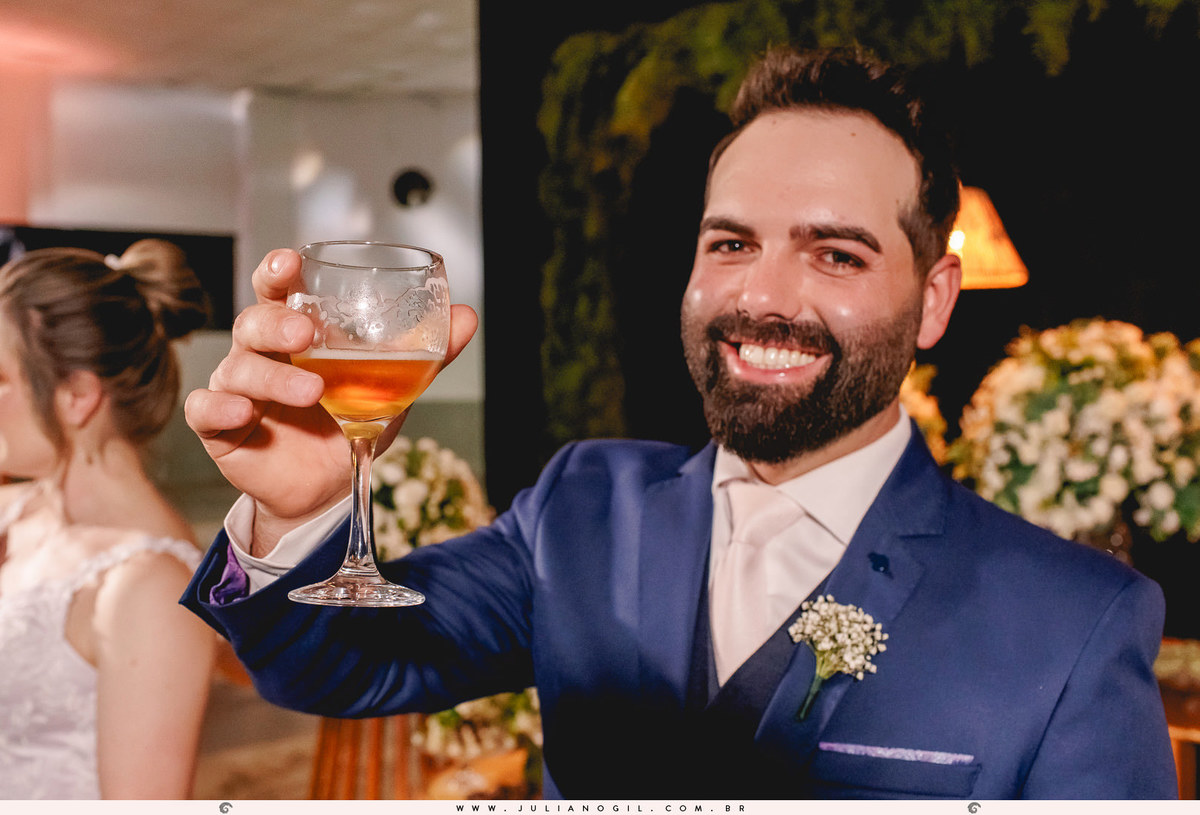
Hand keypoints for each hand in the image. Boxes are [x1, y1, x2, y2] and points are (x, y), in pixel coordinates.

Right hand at [185, 249, 477, 551]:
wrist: (329, 486)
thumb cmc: (351, 421)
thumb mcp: (393, 386)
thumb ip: (427, 354)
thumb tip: (467, 317)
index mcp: (296, 332)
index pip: (278, 290)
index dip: (277, 272)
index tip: (290, 263)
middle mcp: (262, 352)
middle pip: (253, 321)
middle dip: (277, 323)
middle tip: (307, 335)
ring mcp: (238, 386)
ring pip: (238, 366)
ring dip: (273, 376)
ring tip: (311, 391)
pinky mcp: (220, 427)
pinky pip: (205, 408)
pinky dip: (220, 406)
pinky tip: (243, 411)